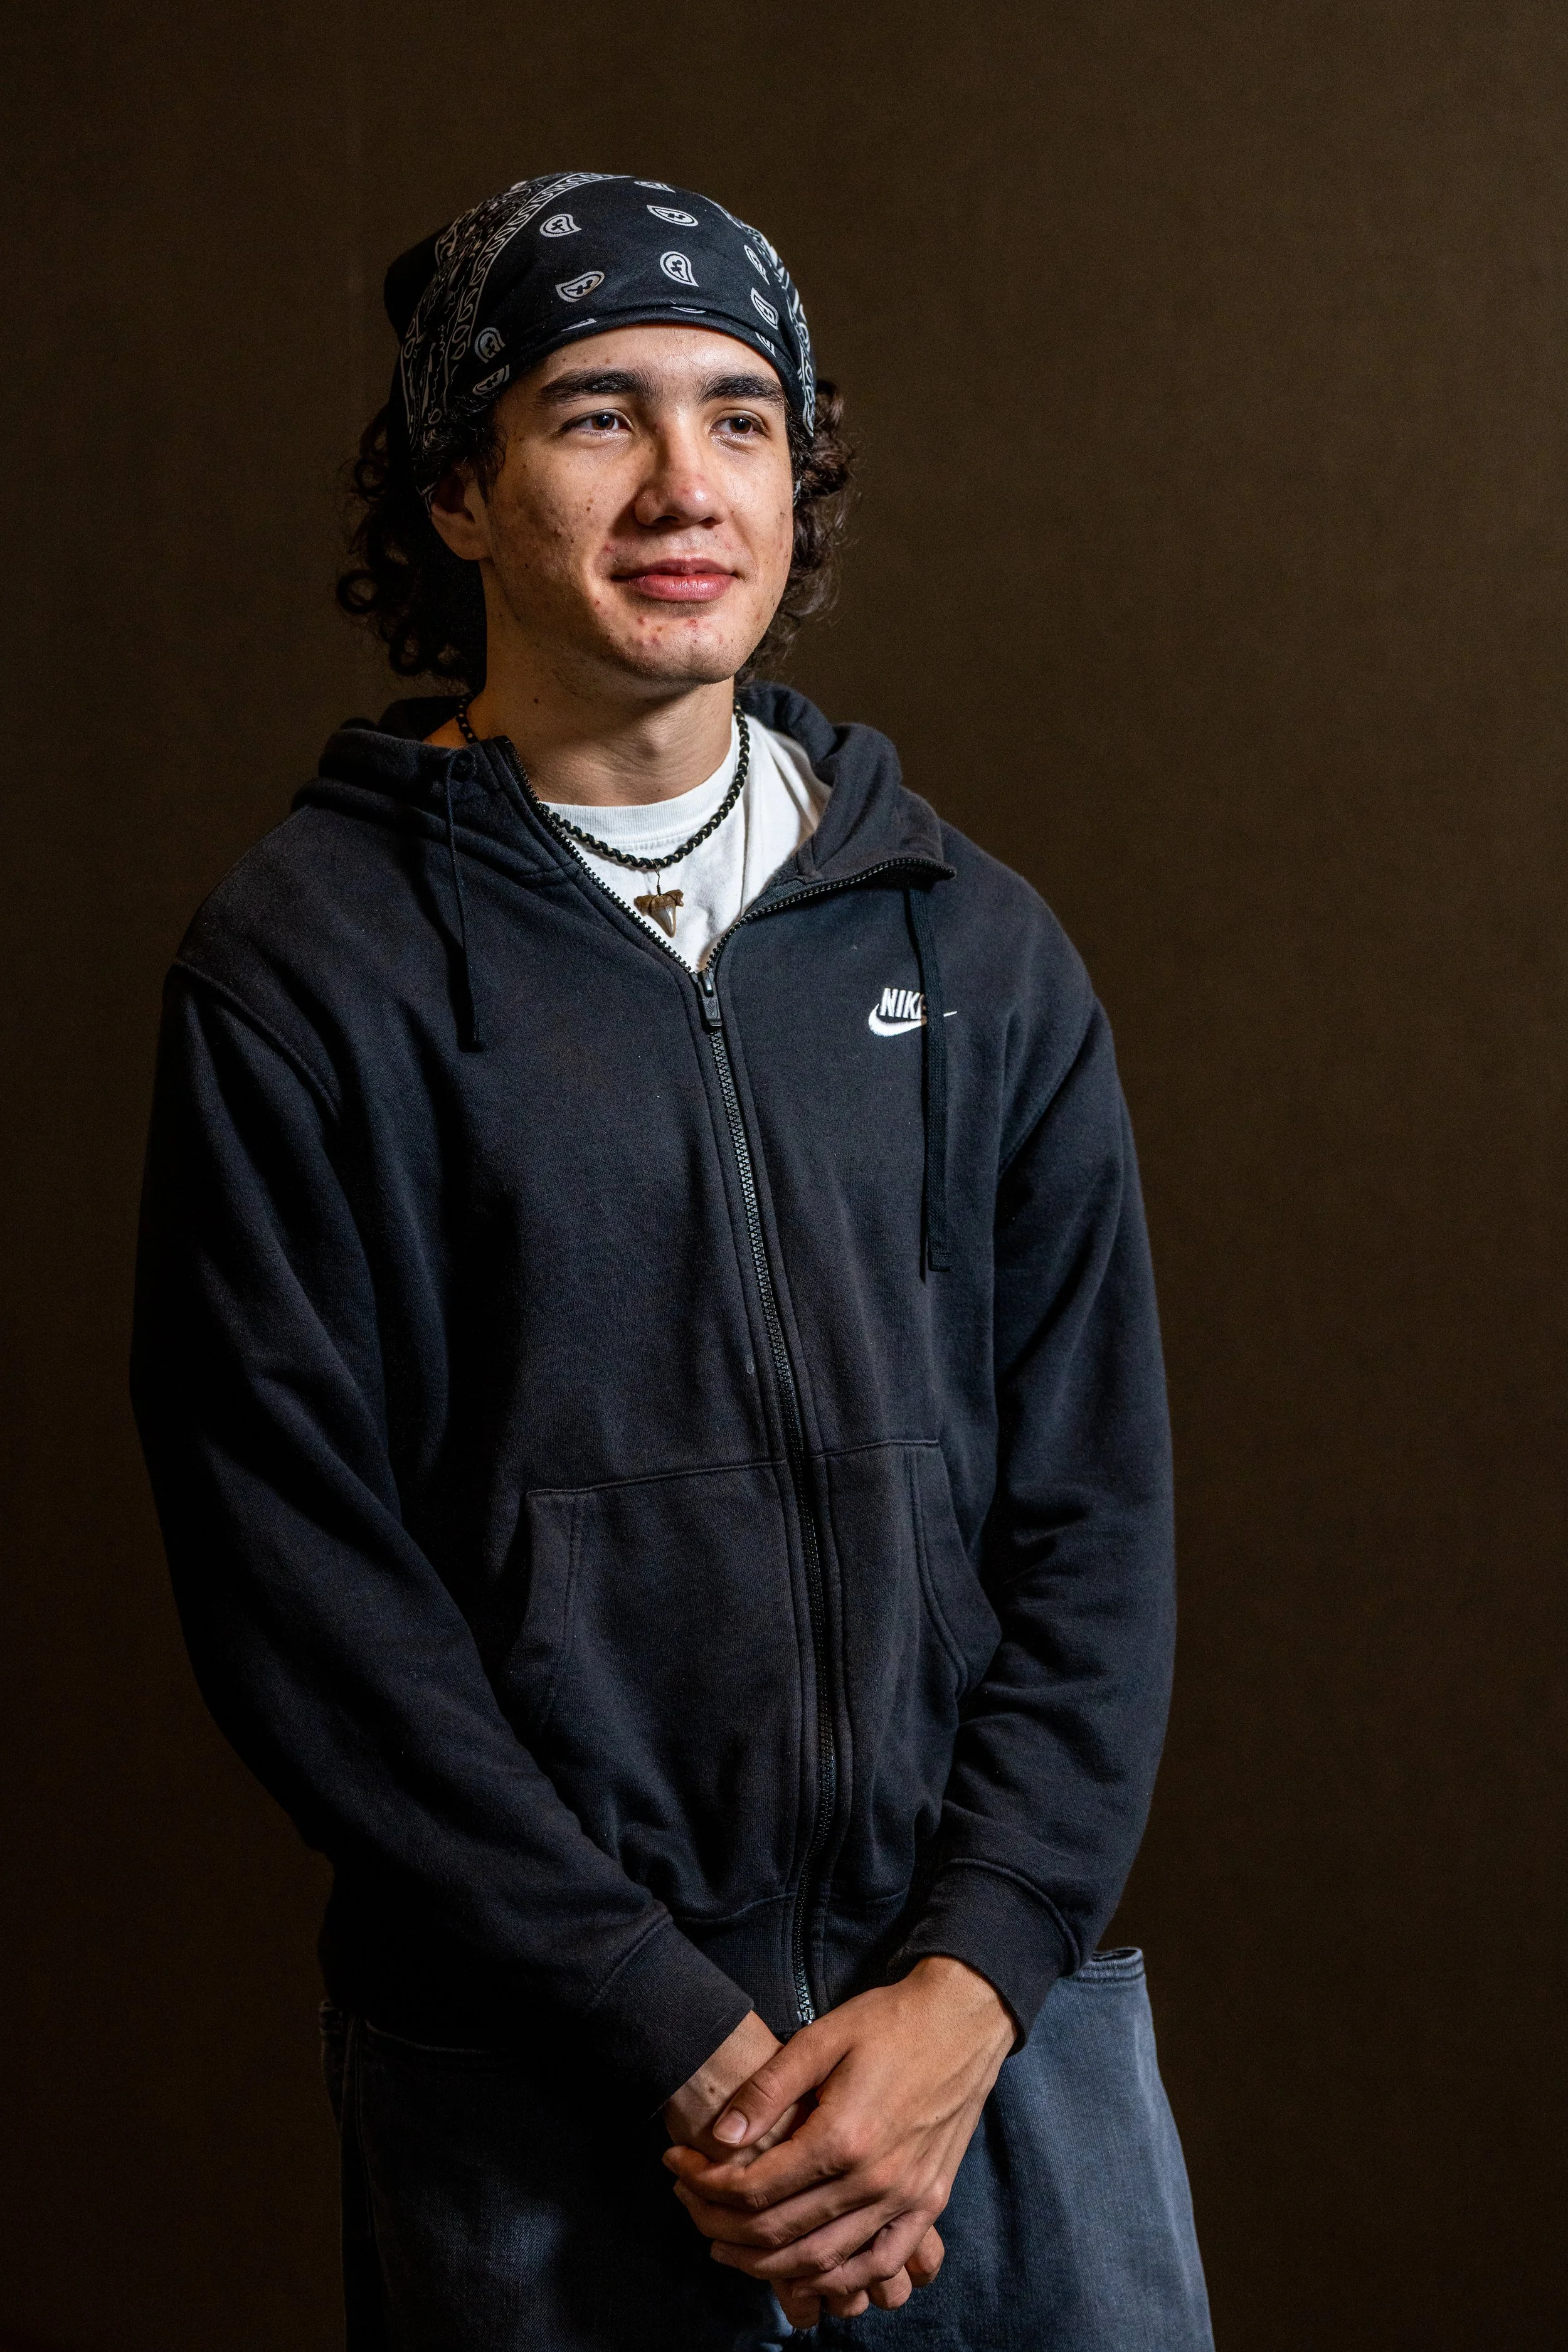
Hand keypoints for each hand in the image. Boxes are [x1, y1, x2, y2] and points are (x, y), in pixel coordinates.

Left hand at [663, 1956, 1014, 2310]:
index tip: (676, 2164)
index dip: (705, 2184)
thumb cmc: (889, 2021)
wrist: (964, 2020)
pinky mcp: (928, 2203)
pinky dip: (836, 2280)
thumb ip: (768, 2090)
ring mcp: (907, 2199)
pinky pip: (877, 2264)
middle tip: (688, 2205)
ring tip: (726, 2245)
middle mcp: (876, 2180)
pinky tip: (802, 2271)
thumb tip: (720, 2136)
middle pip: (781, 2233)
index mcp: (844, 2137)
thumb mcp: (821, 2037)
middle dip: (721, 2226)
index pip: (756, 2187)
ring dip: (766, 2265)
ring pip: (823, 2261)